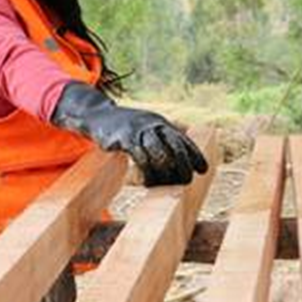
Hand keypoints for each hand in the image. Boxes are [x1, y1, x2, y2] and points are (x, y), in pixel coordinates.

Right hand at [51, 82, 208, 185]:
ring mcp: (138, 130)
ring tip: (163, 185)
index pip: (183, 139)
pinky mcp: (123, 137)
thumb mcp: (146, 128)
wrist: (98, 115)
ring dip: (164, 172)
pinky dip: (146, 170)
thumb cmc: (125, 127)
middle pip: (175, 146)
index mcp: (161, 123)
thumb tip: (177, 162)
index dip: (195, 154)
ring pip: (158, 153)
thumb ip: (161, 140)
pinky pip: (139, 155)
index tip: (203, 170)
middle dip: (182, 166)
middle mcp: (153, 124)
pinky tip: (145, 181)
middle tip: (184, 182)